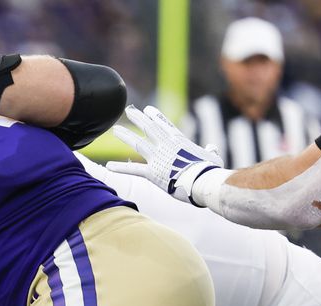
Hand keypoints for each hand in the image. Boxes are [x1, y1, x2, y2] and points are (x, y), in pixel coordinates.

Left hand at [108, 105, 226, 203]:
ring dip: (125, 135)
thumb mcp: (212, 156)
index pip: (165, 124)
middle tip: (128, 110)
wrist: (202, 181)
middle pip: (149, 128)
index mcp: (179, 141)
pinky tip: (108, 166)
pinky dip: (120, 168)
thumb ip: (210, 150)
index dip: (155, 116)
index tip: (147, 109)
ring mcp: (157, 158)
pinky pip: (132, 169)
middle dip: (138, 118)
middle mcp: (166, 146)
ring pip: (137, 143)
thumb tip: (212, 148)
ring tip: (114, 129)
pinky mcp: (151, 173)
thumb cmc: (210, 170)